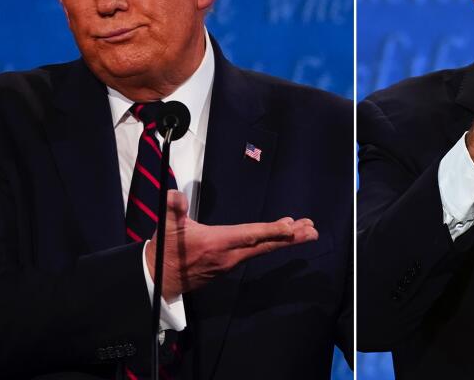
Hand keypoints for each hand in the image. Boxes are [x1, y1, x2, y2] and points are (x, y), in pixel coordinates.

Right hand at [146, 190, 318, 299]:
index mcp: (217, 243)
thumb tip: (173, 194)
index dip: (272, 231)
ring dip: (286, 240)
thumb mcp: (167, 228)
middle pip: (265, 245)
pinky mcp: (230, 265)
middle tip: (313, 230)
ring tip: (307, 231)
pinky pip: (257, 252)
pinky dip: (272, 243)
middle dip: (291, 237)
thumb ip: (173, 209)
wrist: (160, 279)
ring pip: (263, 249)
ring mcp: (231, 262)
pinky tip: (283, 236)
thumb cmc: (165, 250)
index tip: (292, 226)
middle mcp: (229, 255)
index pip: (250, 235)